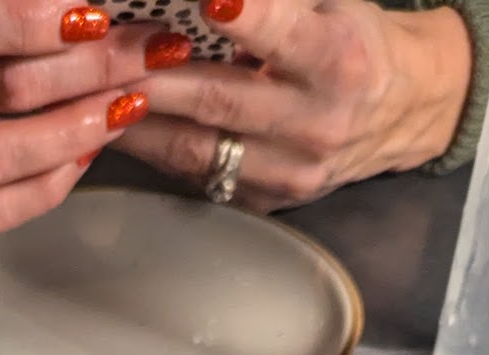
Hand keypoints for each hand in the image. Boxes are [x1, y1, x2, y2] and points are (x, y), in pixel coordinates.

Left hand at [115, 0, 472, 211]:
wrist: (400, 111)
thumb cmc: (351, 37)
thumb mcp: (329, 0)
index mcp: (338, 60)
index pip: (286, 36)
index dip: (250, 19)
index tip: (212, 3)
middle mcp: (315, 123)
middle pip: (220, 99)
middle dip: (152, 74)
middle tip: (101, 54)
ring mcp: (288, 172)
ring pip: (195, 147)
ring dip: (136, 120)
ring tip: (89, 92)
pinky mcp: (265, 200)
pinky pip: (196, 173)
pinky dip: (152, 148)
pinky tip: (116, 125)